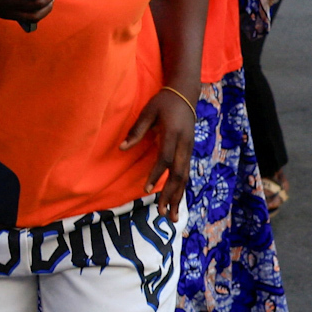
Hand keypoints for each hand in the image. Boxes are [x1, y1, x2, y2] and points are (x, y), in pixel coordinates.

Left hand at [121, 87, 195, 220]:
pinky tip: (176, 202)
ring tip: (171, 217)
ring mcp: (189, 149)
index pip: (165, 159)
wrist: (185, 94)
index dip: (156, 175)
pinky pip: (185, 174)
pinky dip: (181, 189)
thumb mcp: (148, 111)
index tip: (146, 189)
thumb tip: (122, 148)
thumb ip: (136, 130)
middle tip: (161, 213)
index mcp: (173, 134)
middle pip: (179, 174)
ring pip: (185, 178)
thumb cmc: (163, 102)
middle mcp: (185, 145)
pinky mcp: (189, 152)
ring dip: (178, 198)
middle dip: (170, 195)